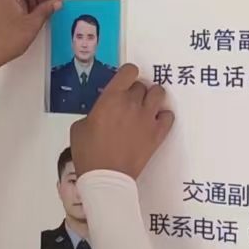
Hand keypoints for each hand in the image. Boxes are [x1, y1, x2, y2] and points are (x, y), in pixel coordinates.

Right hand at [71, 64, 173, 180]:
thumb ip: (94, 113)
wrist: (105, 178)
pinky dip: (163, 116)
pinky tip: (154, 122)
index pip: (129, 71)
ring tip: (145, 107)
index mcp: (111, 98)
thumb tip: (101, 113)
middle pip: (142, 84)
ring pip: (159, 93)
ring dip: (153, 97)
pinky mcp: (157, 134)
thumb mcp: (79, 127)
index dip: (128, 74)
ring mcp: (147, 118)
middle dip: (136, 91)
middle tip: (130, 102)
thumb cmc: (89, 154)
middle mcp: (132, 103)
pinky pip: (168, 116)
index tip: (125, 81)